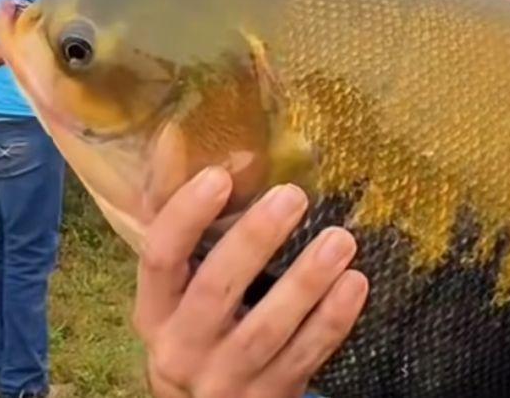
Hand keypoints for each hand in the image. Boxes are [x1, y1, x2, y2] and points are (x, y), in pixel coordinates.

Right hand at [133, 167, 368, 397]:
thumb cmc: (197, 326)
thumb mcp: (177, 289)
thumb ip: (183, 227)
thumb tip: (175, 136)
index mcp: (154, 310)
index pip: (159, 258)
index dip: (186, 217)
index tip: (220, 176)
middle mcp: (180, 348)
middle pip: (214, 292)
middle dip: (254, 242)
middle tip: (294, 196)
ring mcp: (224, 380)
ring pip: (266, 329)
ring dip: (306, 281)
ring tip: (342, 238)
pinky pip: (304, 357)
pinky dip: (331, 321)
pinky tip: (355, 283)